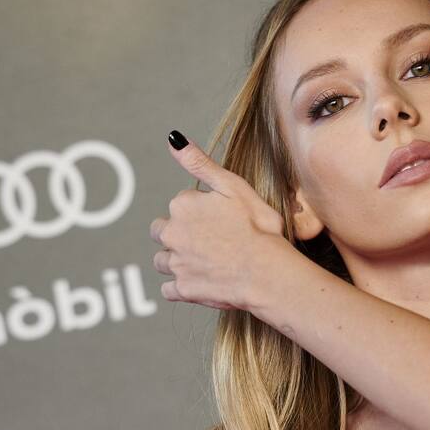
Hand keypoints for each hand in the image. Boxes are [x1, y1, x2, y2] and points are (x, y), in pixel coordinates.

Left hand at [149, 130, 287, 311]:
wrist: (267, 272)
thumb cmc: (258, 227)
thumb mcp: (233, 186)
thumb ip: (199, 163)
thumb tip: (173, 138)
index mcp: (182, 206)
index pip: (180, 204)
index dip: (201, 212)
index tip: (221, 220)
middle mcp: (172, 234)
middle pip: (161, 232)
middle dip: (178, 235)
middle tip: (209, 242)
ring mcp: (176, 264)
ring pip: (162, 261)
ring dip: (176, 261)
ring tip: (206, 262)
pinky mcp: (182, 290)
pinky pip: (169, 289)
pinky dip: (181, 287)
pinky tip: (201, 282)